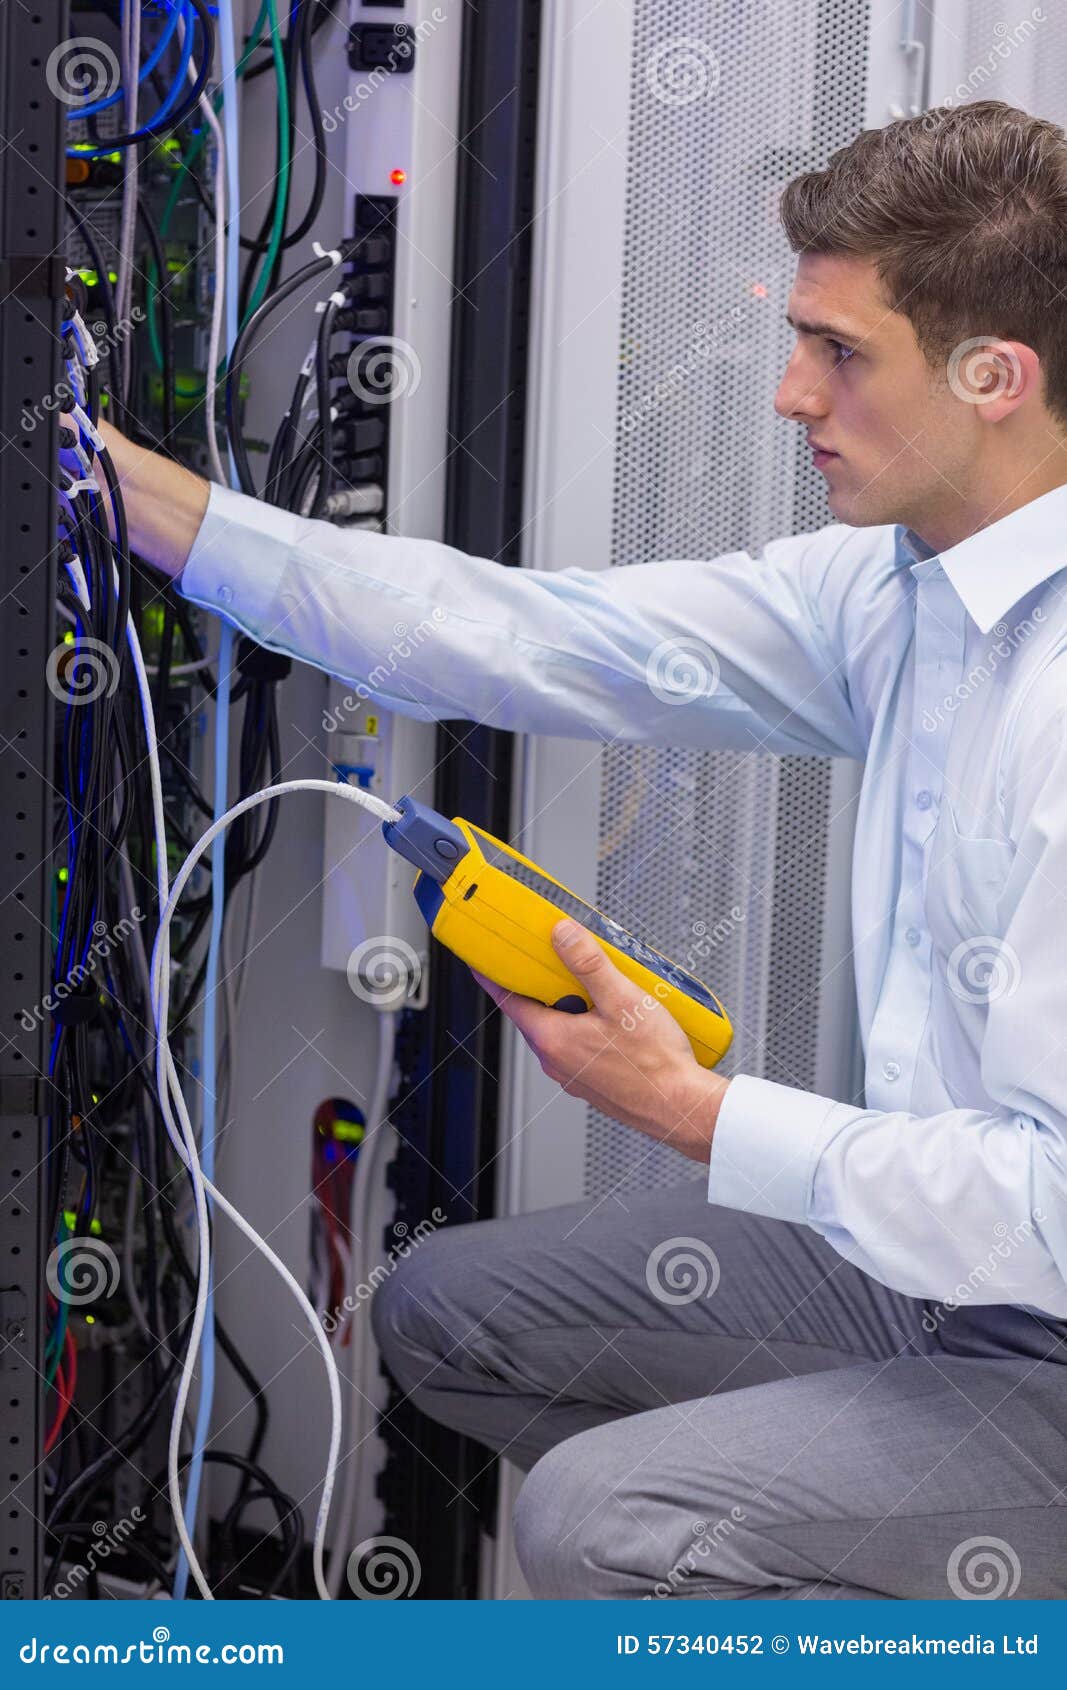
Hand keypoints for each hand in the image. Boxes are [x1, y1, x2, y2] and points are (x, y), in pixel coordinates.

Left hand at [471, 918, 729, 1161]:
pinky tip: (618, 1020)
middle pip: (537, 1012)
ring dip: (573, 1007)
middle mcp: (557, 1060)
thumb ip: (588, 963)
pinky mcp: (593, 1083)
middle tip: (565, 961)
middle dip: (547, 986)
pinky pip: (580, 1046)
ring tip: (605, 990)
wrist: (680, 1107)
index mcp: (553, 1039)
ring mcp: (574, 1075)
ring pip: (561, 1029)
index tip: (484, 960)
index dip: (494, 976)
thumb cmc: (654, 1064)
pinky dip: (588, 1028)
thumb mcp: (621, 999)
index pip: (509, 1000)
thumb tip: (562, 936)